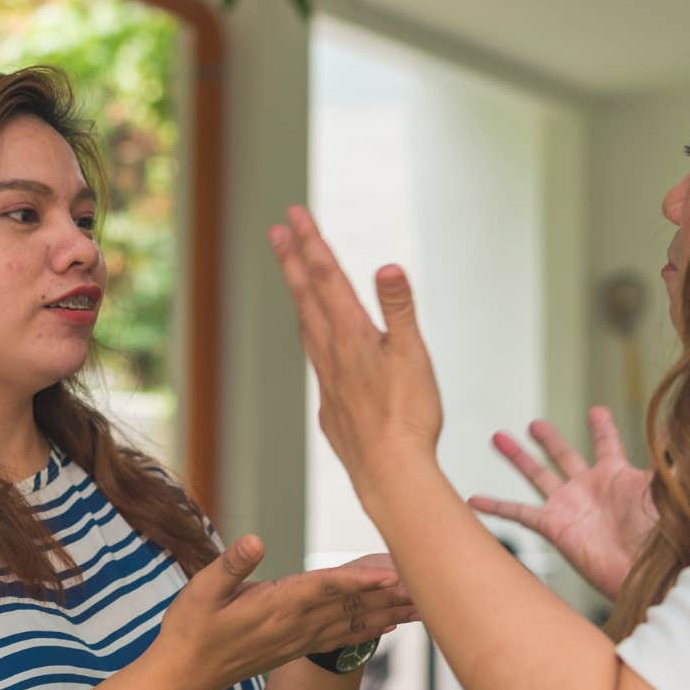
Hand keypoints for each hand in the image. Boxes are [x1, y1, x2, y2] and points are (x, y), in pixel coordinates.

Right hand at [151, 536, 415, 689]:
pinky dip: (369, 630)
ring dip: (390, 612)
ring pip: (354, 623)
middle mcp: (294, 625)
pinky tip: (390, 626)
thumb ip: (230, 566)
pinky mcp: (295, 649)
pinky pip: (342, 638)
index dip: (361, 578)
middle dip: (392, 593)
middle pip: (352, 605)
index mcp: (275, 606)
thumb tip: (254, 540)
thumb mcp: (198, 592)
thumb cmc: (187, 631)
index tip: (394, 572)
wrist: (182, 679)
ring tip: (426, 604)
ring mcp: (297, 640)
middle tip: (433, 583)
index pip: (326, 587)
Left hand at [270, 206, 443, 494]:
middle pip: (307, 298)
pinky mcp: (331, 407)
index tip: (294, 215)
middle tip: (277, 231)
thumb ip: (399, 310)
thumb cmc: (408, 416)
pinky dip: (312, 338)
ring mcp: (327, 381)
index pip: (328, 278)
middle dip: (294, 260)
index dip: (311, 243)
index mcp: (352, 335)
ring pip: (307, 328)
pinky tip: (317, 344)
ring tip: (292, 276)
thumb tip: (387, 266)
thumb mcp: (412, 356)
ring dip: (299, 296)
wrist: (389, 473)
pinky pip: (316, 361)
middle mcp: (331, 353)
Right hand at [469, 406, 656, 600]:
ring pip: (536, 475)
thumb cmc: (661, 536)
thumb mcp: (666, 491)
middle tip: (535, 424)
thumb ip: (668, 463)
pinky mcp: (554, 527)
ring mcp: (569, 506)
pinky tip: (474, 499)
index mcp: (617, 476)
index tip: (596, 411)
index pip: (607, 444)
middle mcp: (589, 488)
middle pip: (564, 455)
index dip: (602, 427)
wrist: (646, 574)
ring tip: (499, 438)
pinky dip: (496, 506)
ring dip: (517, 457)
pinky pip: (519, 513)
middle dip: (549, 438)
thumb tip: (676, 430)